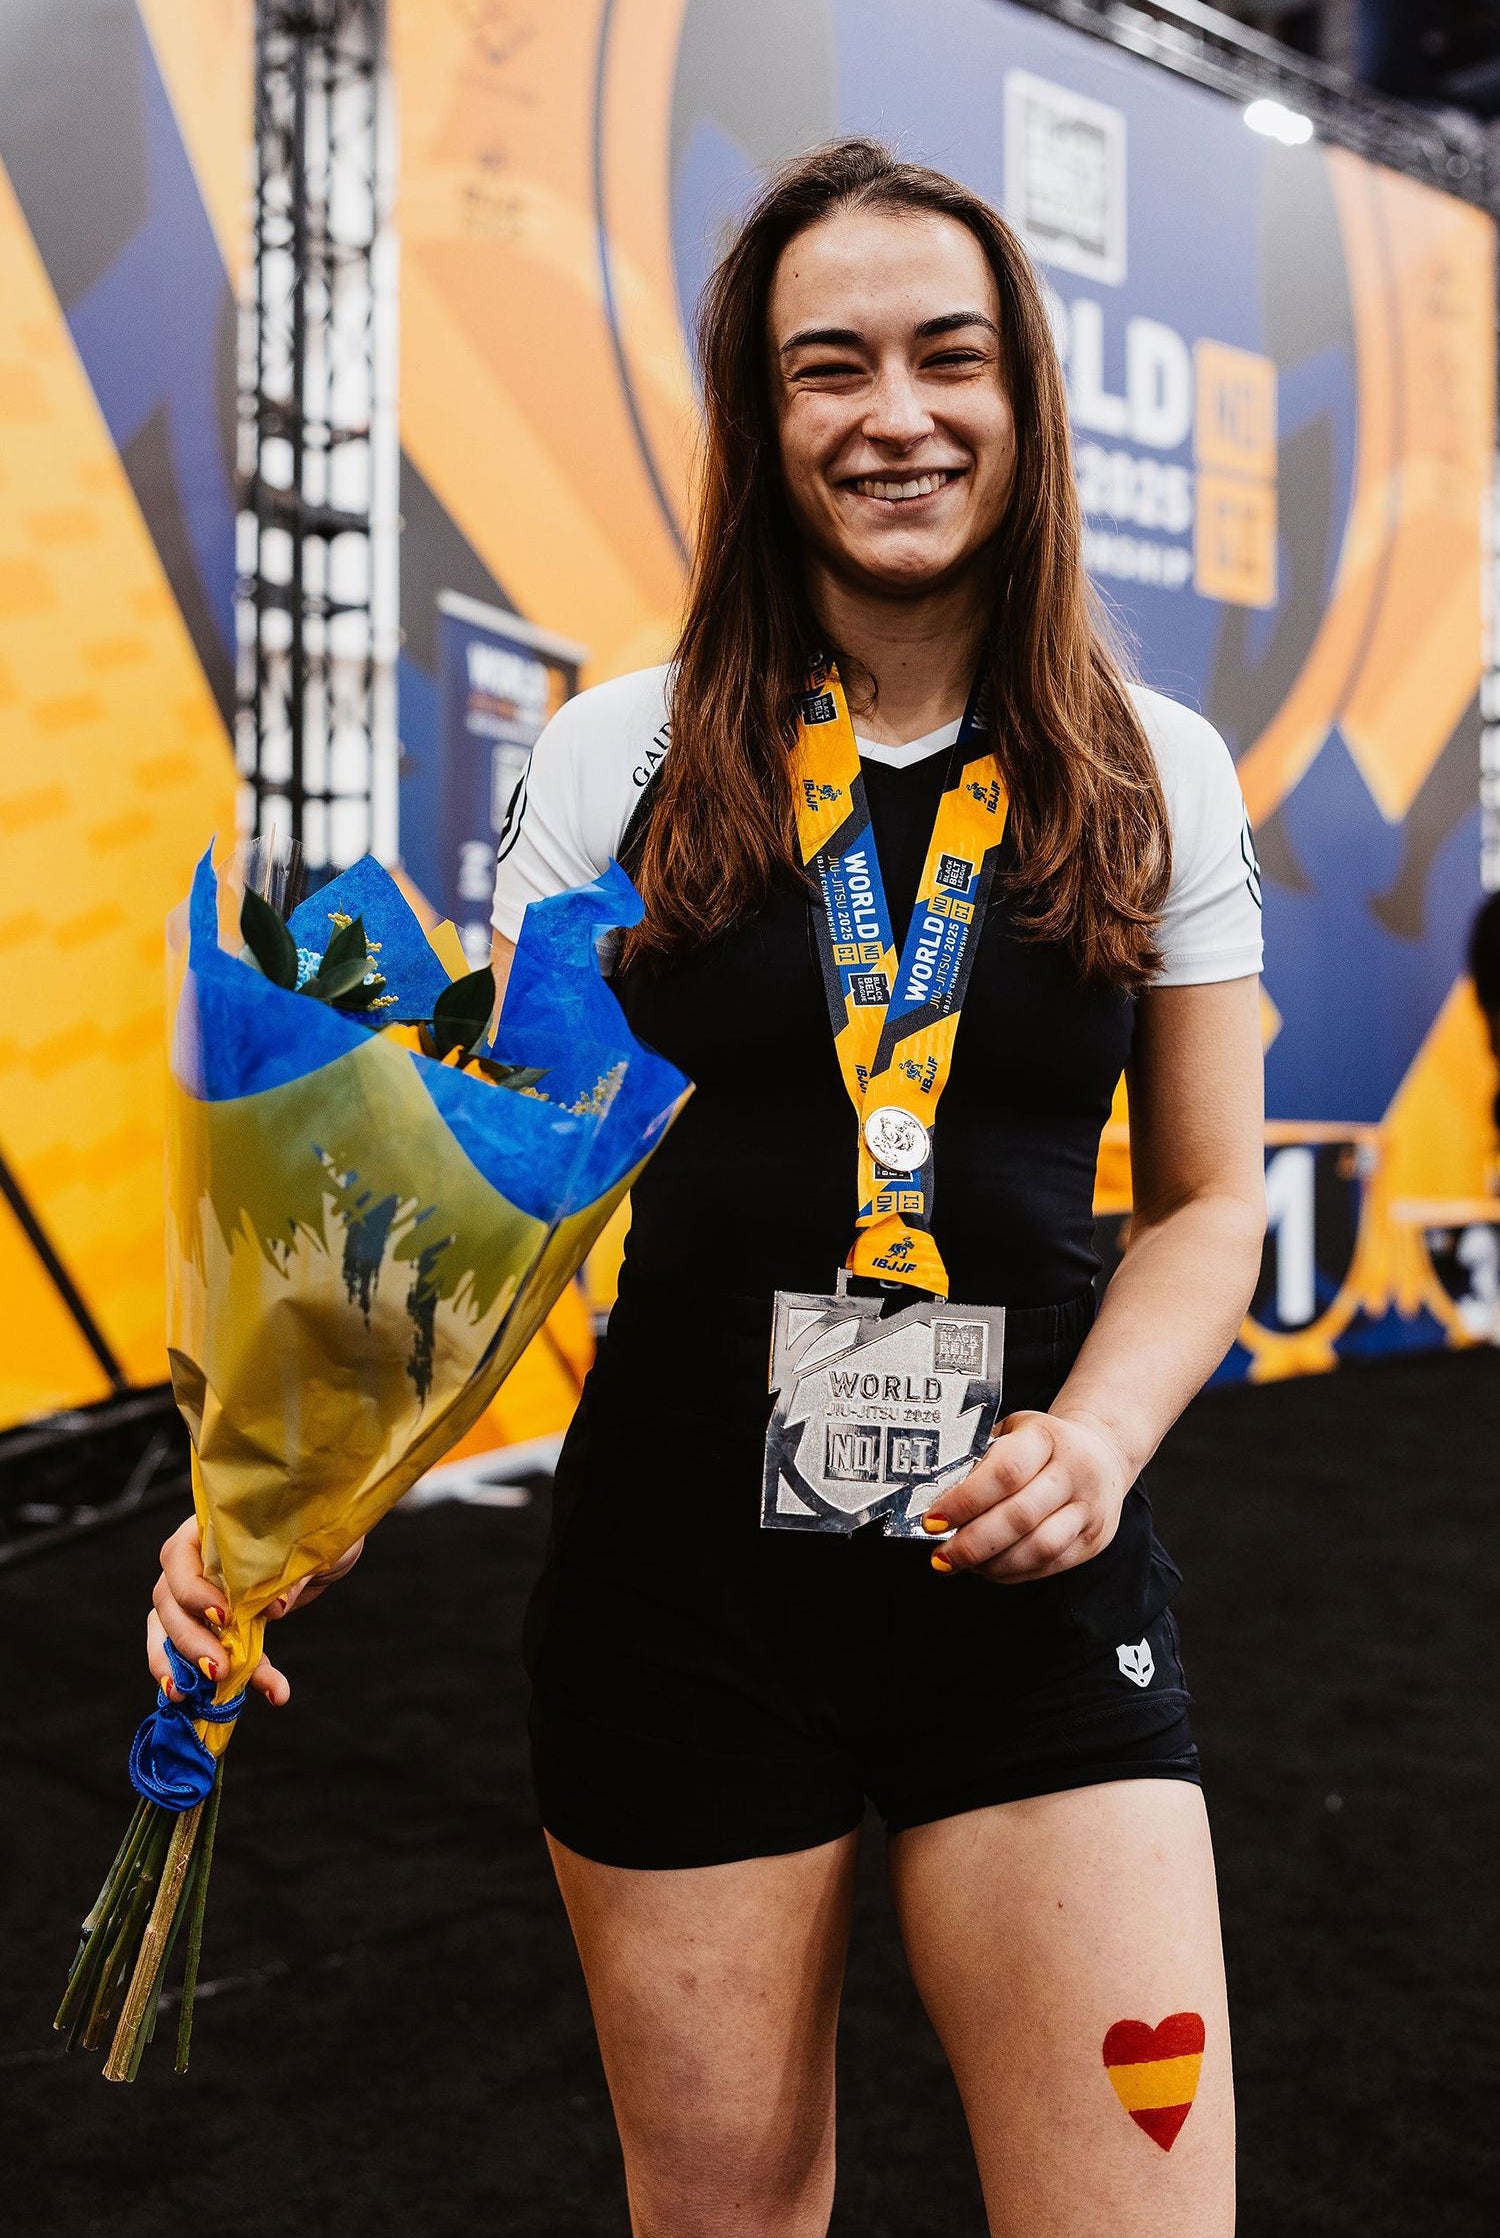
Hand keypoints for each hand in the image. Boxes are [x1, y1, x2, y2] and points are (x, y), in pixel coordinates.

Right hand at [145, 1516, 364, 1706]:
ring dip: (176, 1665)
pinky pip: (205, 1654)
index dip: (192, 1589)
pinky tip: (239, 1697)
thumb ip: (293, 1571)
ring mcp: (197, 1595)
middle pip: (168, 1601)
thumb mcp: (314, 1544)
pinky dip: (218, 1679)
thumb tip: (275, 1607)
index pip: (179, 1557)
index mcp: (210, 1528)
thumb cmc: (316, 1527)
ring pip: (169, 1630)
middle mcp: (194, 1561)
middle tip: (217, 1669)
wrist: (326, 1543)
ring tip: (184, 1696)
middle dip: (188, 1639)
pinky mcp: (213, 1626)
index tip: (223, 1616)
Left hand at [922, 1408, 1131, 1582]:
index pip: (1004, 1472)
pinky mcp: (1093, 1540)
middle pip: (1020, 1516)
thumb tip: (937, 1498)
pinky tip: (989, 1568)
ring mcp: (1089, 1508)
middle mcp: (1075, 1471)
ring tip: (963, 1564)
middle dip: (972, 1543)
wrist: (1101, 1453)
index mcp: (1047, 1437)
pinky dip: (1013, 1572)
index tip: (932, 1519)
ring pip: (1038, 1547)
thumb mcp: (1013, 1433)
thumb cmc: (1042, 1445)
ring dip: (993, 1564)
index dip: (965, 1500)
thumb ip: (981, 1459)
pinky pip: (1050, 1564)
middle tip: (941, 1556)